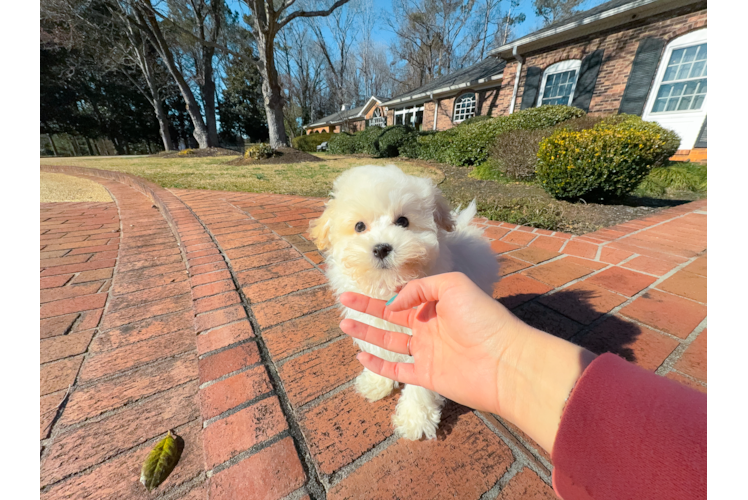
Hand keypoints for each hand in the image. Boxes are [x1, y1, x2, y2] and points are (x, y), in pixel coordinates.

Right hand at [339, 272, 595, 452]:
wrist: (505, 361)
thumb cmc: (483, 318)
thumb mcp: (453, 285)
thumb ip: (419, 288)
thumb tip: (393, 304)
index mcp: (436, 305)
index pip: (404, 298)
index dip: (382, 293)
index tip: (361, 288)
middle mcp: (429, 327)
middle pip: (391, 318)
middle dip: (367, 309)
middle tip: (343, 302)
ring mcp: (427, 352)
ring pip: (389, 342)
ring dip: (367, 333)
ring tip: (345, 323)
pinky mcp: (427, 375)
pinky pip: (397, 369)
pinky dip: (379, 364)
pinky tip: (361, 355)